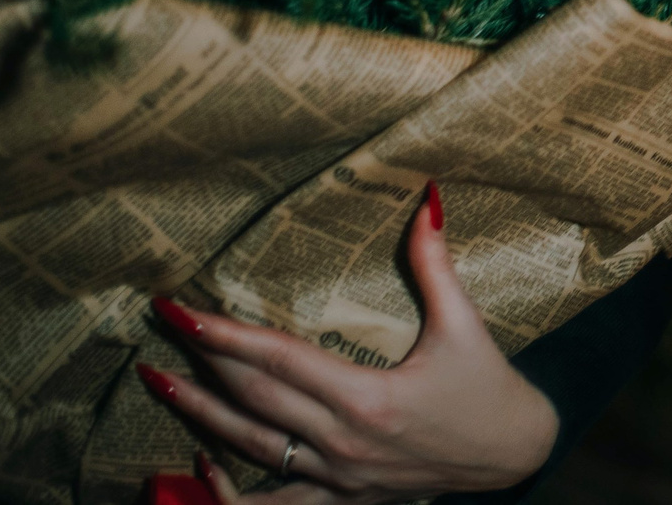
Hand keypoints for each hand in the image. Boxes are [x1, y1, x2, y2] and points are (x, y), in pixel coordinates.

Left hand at [140, 183, 557, 503]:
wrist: (514, 453)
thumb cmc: (488, 385)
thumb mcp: (465, 323)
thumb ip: (436, 263)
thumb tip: (428, 197)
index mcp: (368, 400)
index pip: (279, 361)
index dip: (226, 335)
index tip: (183, 311)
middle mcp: (343, 443)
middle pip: (253, 399)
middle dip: (201, 361)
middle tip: (161, 325)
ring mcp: (337, 478)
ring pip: (250, 447)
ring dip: (199, 414)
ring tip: (158, 383)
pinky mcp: (340, 498)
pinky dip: (226, 490)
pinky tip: (199, 460)